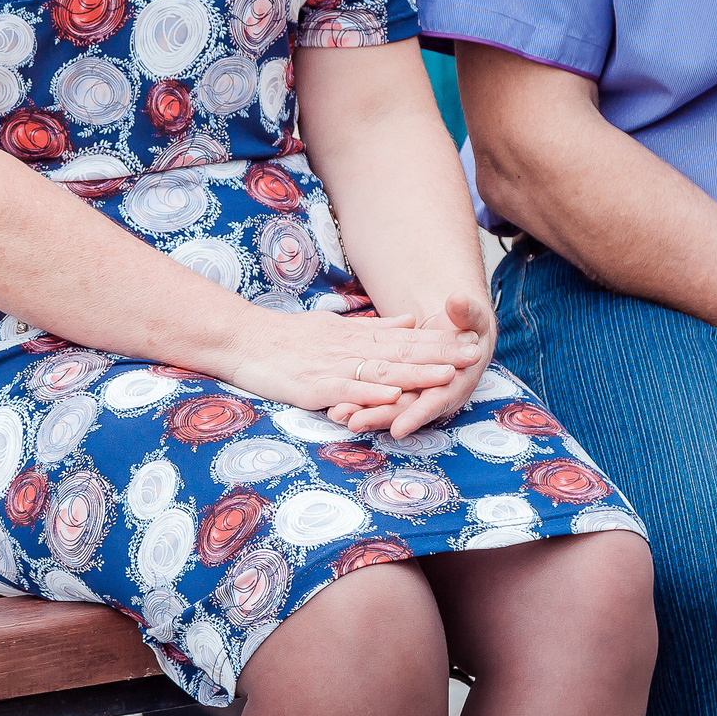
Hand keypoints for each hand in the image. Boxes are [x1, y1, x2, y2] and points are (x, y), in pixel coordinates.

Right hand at [210, 308, 478, 421]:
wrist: (242, 339)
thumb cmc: (287, 336)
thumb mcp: (335, 325)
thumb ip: (374, 327)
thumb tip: (411, 321)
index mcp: (357, 336)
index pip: (406, 339)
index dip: (439, 341)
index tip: (470, 340)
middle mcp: (350, 349)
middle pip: (401, 353)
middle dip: (439, 355)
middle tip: (473, 355)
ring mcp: (333, 368)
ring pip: (381, 371)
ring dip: (415, 373)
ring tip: (446, 374)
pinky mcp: (314, 386)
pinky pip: (347, 390)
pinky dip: (370, 393)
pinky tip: (393, 394)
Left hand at [340, 290, 496, 437]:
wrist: (463, 334)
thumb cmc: (469, 326)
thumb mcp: (473, 317)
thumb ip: (466, 312)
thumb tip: (457, 300)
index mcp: (457, 381)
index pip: (435, 402)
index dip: (417, 414)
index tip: (398, 427)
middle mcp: (436, 393)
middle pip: (406, 408)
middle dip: (380, 416)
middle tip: (356, 422)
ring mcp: (418, 393)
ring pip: (389, 406)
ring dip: (365, 411)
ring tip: (339, 414)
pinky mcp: (402, 387)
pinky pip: (379, 396)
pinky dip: (360, 401)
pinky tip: (336, 406)